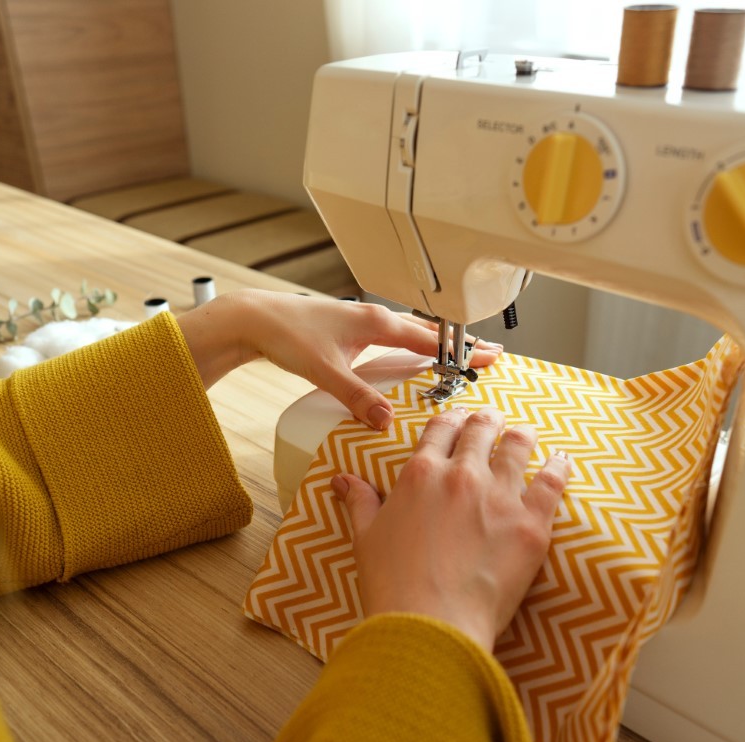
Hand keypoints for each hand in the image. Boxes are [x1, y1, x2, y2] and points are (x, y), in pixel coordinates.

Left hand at [176, 290, 501, 429]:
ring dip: (437, 344)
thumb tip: (385, 420)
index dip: (461, 351)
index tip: (490, 356)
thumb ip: (356, 396)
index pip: (430, 340)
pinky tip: (411, 355)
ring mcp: (363, 320)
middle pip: (428, 332)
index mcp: (376, 323)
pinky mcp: (351, 328)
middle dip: (458, 345)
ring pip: (411, 332)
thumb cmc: (286, 334)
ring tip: (459, 355)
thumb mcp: (324, 370)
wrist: (254, 317)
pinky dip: (413, 344)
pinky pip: (394, 336)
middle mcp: (374, 317)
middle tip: (490, 354)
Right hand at [332, 406, 571, 651]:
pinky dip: (559, 468)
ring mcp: (500, 497)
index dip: (451, 420)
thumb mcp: (366, 538)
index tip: (459, 419)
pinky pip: (552, 483)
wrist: (431, 624)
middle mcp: (462, 475)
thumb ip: (360, 502)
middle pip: (481, 430)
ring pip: (518, 447)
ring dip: (521, 436)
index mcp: (421, 474)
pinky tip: (561, 461)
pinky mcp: (532, 524)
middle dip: (488, 421)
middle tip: (493, 421)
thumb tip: (342, 480)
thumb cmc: (392, 586)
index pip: (440, 430)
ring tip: (524, 434)